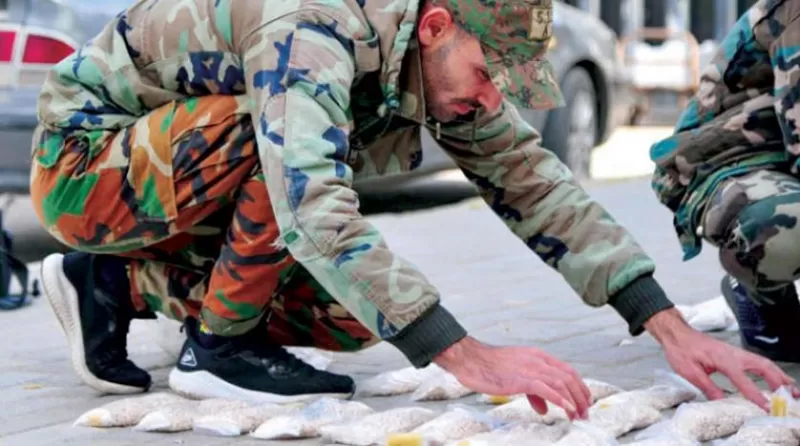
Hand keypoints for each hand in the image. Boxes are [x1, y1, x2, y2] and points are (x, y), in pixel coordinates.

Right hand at [433, 336, 590, 419]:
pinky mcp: (523, 379)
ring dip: (574, 401)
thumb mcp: (515, 376)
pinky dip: (560, 400)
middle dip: (581, 395)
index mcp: (537, 356)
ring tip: (578, 415)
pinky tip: (567, 409)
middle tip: (585, 412)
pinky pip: (547, 389)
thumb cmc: (489, 367)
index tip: (585, 400)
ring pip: (562, 383)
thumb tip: (544, 407)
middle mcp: (537, 360)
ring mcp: (531, 368)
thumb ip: (532, 391)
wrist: (471, 359)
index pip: (566, 369)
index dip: (579, 385)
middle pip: (569, 376)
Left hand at [645, 308, 798, 409]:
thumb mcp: (689, 371)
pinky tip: (776, 379)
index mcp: (722, 358)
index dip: (754, 394)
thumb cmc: (681, 350)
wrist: (677, 334)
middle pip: (762, 366)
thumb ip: (707, 386)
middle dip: (778, 381)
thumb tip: (721, 402)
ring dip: (779, 375)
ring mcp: (736, 353)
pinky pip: (758, 362)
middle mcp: (733, 354)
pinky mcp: (736, 354)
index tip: (765, 406)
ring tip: (792, 389)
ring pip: (763, 362)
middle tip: (791, 396)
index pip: (742, 378)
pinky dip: (771, 370)